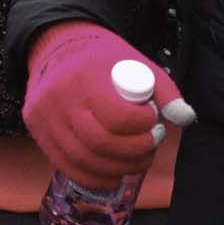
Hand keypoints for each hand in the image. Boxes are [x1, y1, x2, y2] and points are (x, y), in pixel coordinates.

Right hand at [23, 22, 195, 187]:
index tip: (153, 121)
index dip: (140, 127)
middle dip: (133, 152)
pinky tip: (114, 174)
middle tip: (151, 145)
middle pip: (100, 143)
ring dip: (117, 168)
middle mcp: (59, 97)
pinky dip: (94, 177)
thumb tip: (185, 119)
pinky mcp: (38, 134)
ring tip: (138, 160)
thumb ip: (163, 89)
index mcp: (85, 74)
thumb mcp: (135, 61)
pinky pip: (67, 167)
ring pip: (82, 160)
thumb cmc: (101, 58)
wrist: (58, 47)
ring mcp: (44, 118)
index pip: (115, 116)